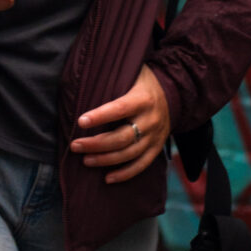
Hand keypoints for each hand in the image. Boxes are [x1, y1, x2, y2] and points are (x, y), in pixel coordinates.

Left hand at [73, 66, 170, 180]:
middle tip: (75, 145)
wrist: (175, 93)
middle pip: (122, 137)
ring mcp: (155, 136)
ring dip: (105, 159)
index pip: (119, 109)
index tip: (80, 121)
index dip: (100, 116)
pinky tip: (108, 178)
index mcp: (143, 99)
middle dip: (96, 144)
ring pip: (129, 153)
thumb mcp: (132, 72)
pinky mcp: (157, 147)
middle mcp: (151, 119)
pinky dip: (125, 174)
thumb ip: (112, 76)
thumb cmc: (143, 82)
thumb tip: (84, 79)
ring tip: (85, 160)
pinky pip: (142, 165)